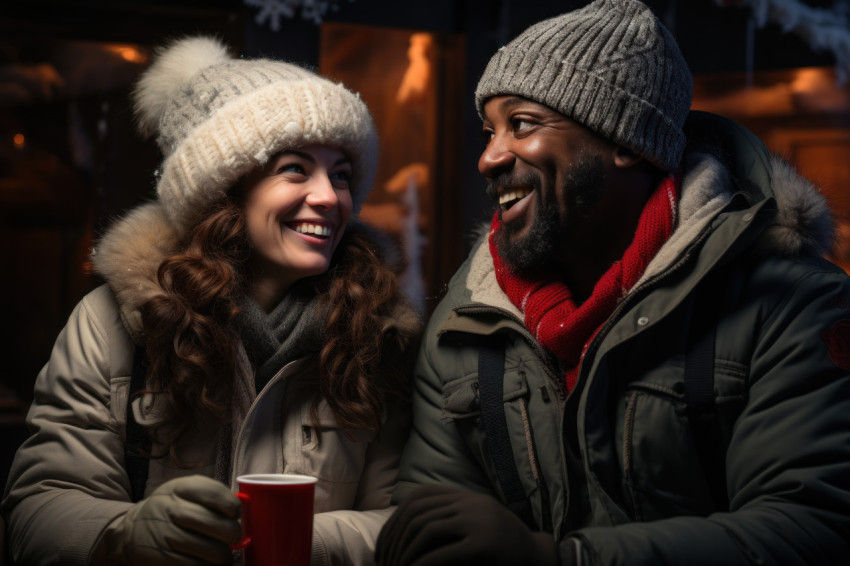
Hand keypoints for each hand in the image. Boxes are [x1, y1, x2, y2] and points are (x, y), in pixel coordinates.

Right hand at [105, 475, 241, 564]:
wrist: (131, 530)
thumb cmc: (169, 509)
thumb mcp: (183, 491)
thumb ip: (209, 495)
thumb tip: (241, 509)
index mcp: (179, 487)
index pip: (211, 491)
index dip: (230, 503)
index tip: (235, 512)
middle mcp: (169, 508)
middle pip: (212, 522)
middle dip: (231, 532)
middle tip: (234, 537)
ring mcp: (164, 534)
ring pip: (207, 548)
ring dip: (222, 555)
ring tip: (224, 555)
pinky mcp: (160, 557)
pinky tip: (209, 563)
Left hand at [375, 484, 557, 565]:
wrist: (538, 557)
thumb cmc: (501, 547)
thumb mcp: (473, 523)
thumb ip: (447, 517)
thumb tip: (403, 526)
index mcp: (466, 496)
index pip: (419, 497)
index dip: (395, 520)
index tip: (384, 544)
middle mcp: (470, 503)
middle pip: (417, 513)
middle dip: (394, 539)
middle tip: (384, 562)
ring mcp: (478, 522)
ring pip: (425, 530)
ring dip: (404, 553)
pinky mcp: (483, 546)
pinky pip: (441, 554)